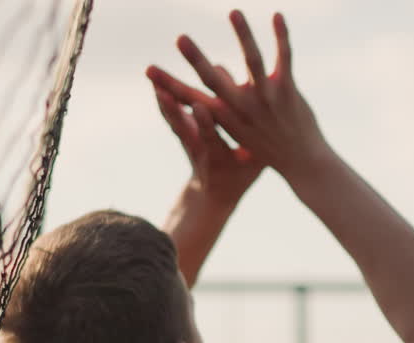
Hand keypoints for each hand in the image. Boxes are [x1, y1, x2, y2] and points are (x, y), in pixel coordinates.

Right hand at [146, 11, 331, 179]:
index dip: (168, 85)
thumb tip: (217, 69)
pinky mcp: (288, 93)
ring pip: (253, 61)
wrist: (303, 164)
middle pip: (214, 81)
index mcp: (226, 118)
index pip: (191, 99)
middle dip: (196, 60)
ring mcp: (266, 100)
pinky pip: (284, 58)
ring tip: (234, 12)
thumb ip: (223, 102)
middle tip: (180, 39)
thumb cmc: (268, 147)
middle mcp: (243, 109)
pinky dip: (281, 36)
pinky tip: (278, 15)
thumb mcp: (239, 129)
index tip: (148, 70)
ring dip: (244, 35)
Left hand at [150, 76, 260, 202]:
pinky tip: (157, 80)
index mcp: (218, 158)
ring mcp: (188, 143)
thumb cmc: (241, 175)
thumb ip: (256, 137)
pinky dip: (163, 100)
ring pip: (172, 120)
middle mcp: (199, 150)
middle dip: (172, 109)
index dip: (203, 124)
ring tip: (153, 77)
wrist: (214, 195)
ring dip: (162, 99)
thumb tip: (259, 102)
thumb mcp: (255, 162)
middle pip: (183, 128)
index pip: (210, 138)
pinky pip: (170, 117)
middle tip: (162, 89)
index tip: (197, 107)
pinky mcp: (183, 136)